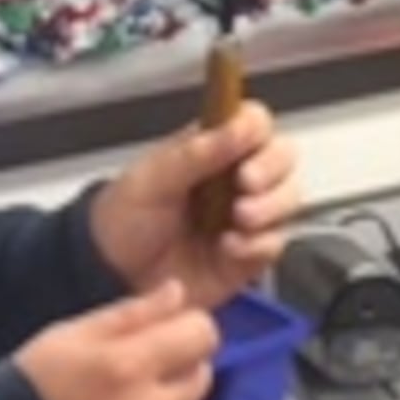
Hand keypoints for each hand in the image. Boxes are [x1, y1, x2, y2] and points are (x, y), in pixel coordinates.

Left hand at [92, 103, 300, 302]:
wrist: (111, 277)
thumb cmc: (123, 219)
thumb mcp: (151, 179)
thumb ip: (195, 152)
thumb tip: (239, 125)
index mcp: (210, 148)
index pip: (252, 122)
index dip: (256, 127)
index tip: (247, 141)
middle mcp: (235, 178)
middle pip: (282, 156)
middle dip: (272, 168)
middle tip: (246, 182)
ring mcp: (246, 216)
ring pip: (288, 198)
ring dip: (271, 206)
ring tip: (239, 218)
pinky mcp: (250, 255)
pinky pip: (275, 243)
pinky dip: (259, 244)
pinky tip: (229, 248)